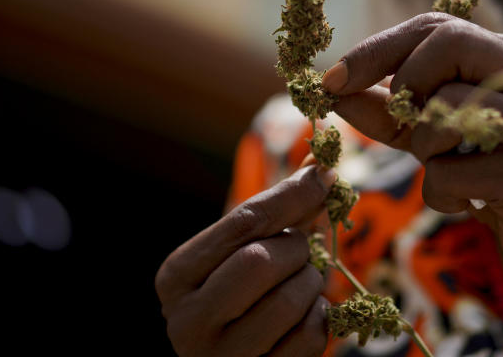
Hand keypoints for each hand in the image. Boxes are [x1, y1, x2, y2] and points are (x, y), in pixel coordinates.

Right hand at [155, 165, 336, 355]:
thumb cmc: (238, 295)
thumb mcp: (240, 250)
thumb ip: (274, 210)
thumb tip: (319, 167)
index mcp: (176, 276)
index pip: (241, 222)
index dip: (291, 195)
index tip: (325, 176)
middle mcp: (188, 320)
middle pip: (261, 260)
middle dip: (296, 248)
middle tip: (300, 251)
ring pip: (290, 299)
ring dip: (311, 282)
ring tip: (301, 283)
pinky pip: (309, 336)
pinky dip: (319, 317)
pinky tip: (304, 315)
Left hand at [322, 13, 502, 326]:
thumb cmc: (501, 184)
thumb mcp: (440, 140)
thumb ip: (393, 112)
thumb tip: (333, 90)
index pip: (437, 27)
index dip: (376, 49)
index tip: (331, 79)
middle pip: (448, 42)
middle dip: (405, 86)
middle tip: (405, 127)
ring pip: (445, 108)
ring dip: (424, 149)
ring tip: (447, 170)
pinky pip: (451, 172)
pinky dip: (441, 195)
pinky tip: (468, 204)